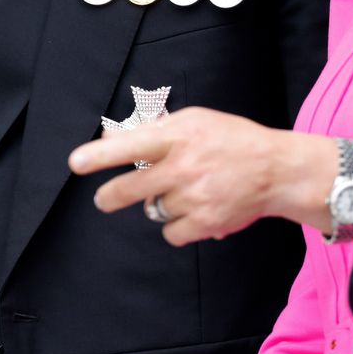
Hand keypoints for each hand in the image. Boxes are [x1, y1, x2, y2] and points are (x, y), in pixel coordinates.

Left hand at [67, 107, 296, 245]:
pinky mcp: (208, 222)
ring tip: (182, 192)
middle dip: (110, 197)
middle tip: (103, 199)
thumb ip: (151, 129)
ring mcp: (196, 197)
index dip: (100, 155)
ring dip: (159, 204)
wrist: (277, 170)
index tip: (76, 163)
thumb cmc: (229, 139)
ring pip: (153, 210)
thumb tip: (109, 136)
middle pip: (131, 188)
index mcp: (178, 137)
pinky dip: (176, 226)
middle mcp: (184, 168)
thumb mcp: (192, 120)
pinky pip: (172, 233)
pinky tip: (192, 211)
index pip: (131, 145)